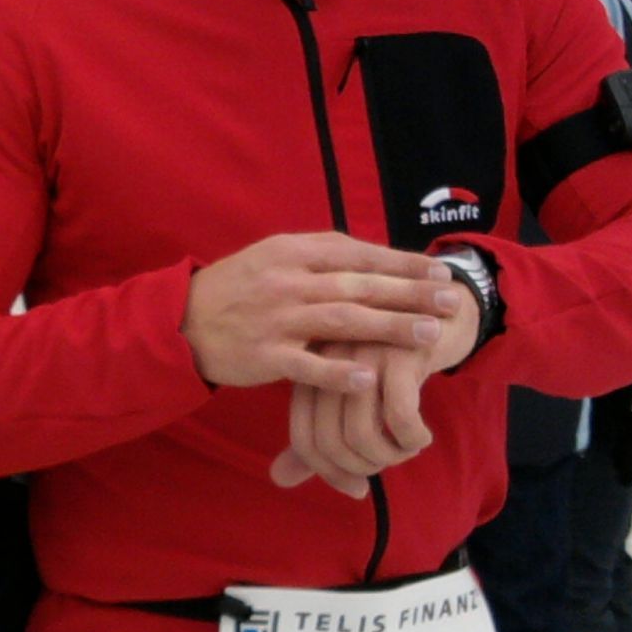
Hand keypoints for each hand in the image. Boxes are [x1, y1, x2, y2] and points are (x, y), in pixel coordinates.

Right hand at [182, 232, 458, 392]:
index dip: (400, 262)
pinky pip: (307, 365)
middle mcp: (286, 281)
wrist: (180, 321)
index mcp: (291, 252)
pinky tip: (370, 379)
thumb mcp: (271, 259)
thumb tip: (372, 259)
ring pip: (343, 322)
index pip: (356, 253)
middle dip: (409, 293)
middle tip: (451, 301)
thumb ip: (317, 259)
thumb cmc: (235, 289)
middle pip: (359, 286)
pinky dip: (338, 373)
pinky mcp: (264, 355)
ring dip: (389, 328)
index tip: (438, 271)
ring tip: (429, 336)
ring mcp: (276, 319)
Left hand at [269, 281, 479, 497]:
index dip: (330, 472)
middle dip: (363, 468)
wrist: (439, 307)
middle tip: (389, 464)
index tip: (358, 488)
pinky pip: (399, 417)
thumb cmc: (386, 358)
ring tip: (407, 450)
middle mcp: (329, 360)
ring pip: (362, 434)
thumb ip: (314, 435)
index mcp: (311, 368)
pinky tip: (421, 437)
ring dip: (389, 457)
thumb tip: (280, 479)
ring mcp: (362, 354)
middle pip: (331, 442)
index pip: (306, 439)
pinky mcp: (398, 351)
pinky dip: (412, 439)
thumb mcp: (348, 393)